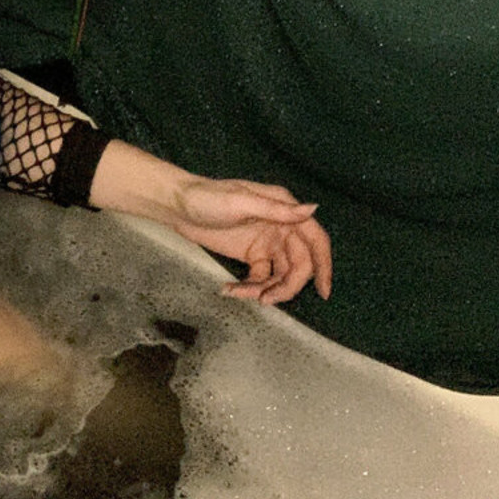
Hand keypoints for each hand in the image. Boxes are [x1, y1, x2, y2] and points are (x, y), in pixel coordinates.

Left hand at [89, 140, 331, 304]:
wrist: (175, 205)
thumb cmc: (207, 197)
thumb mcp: (241, 202)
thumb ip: (277, 210)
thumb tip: (314, 209)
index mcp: (283, 209)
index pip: (314, 238)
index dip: (324, 264)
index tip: (324, 291)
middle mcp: (280, 226)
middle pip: (298, 264)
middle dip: (287, 286)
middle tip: (266, 301)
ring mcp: (266, 242)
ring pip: (280, 275)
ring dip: (267, 290)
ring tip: (242, 295)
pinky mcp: (251, 255)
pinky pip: (260, 278)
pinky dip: (249, 288)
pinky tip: (229, 290)